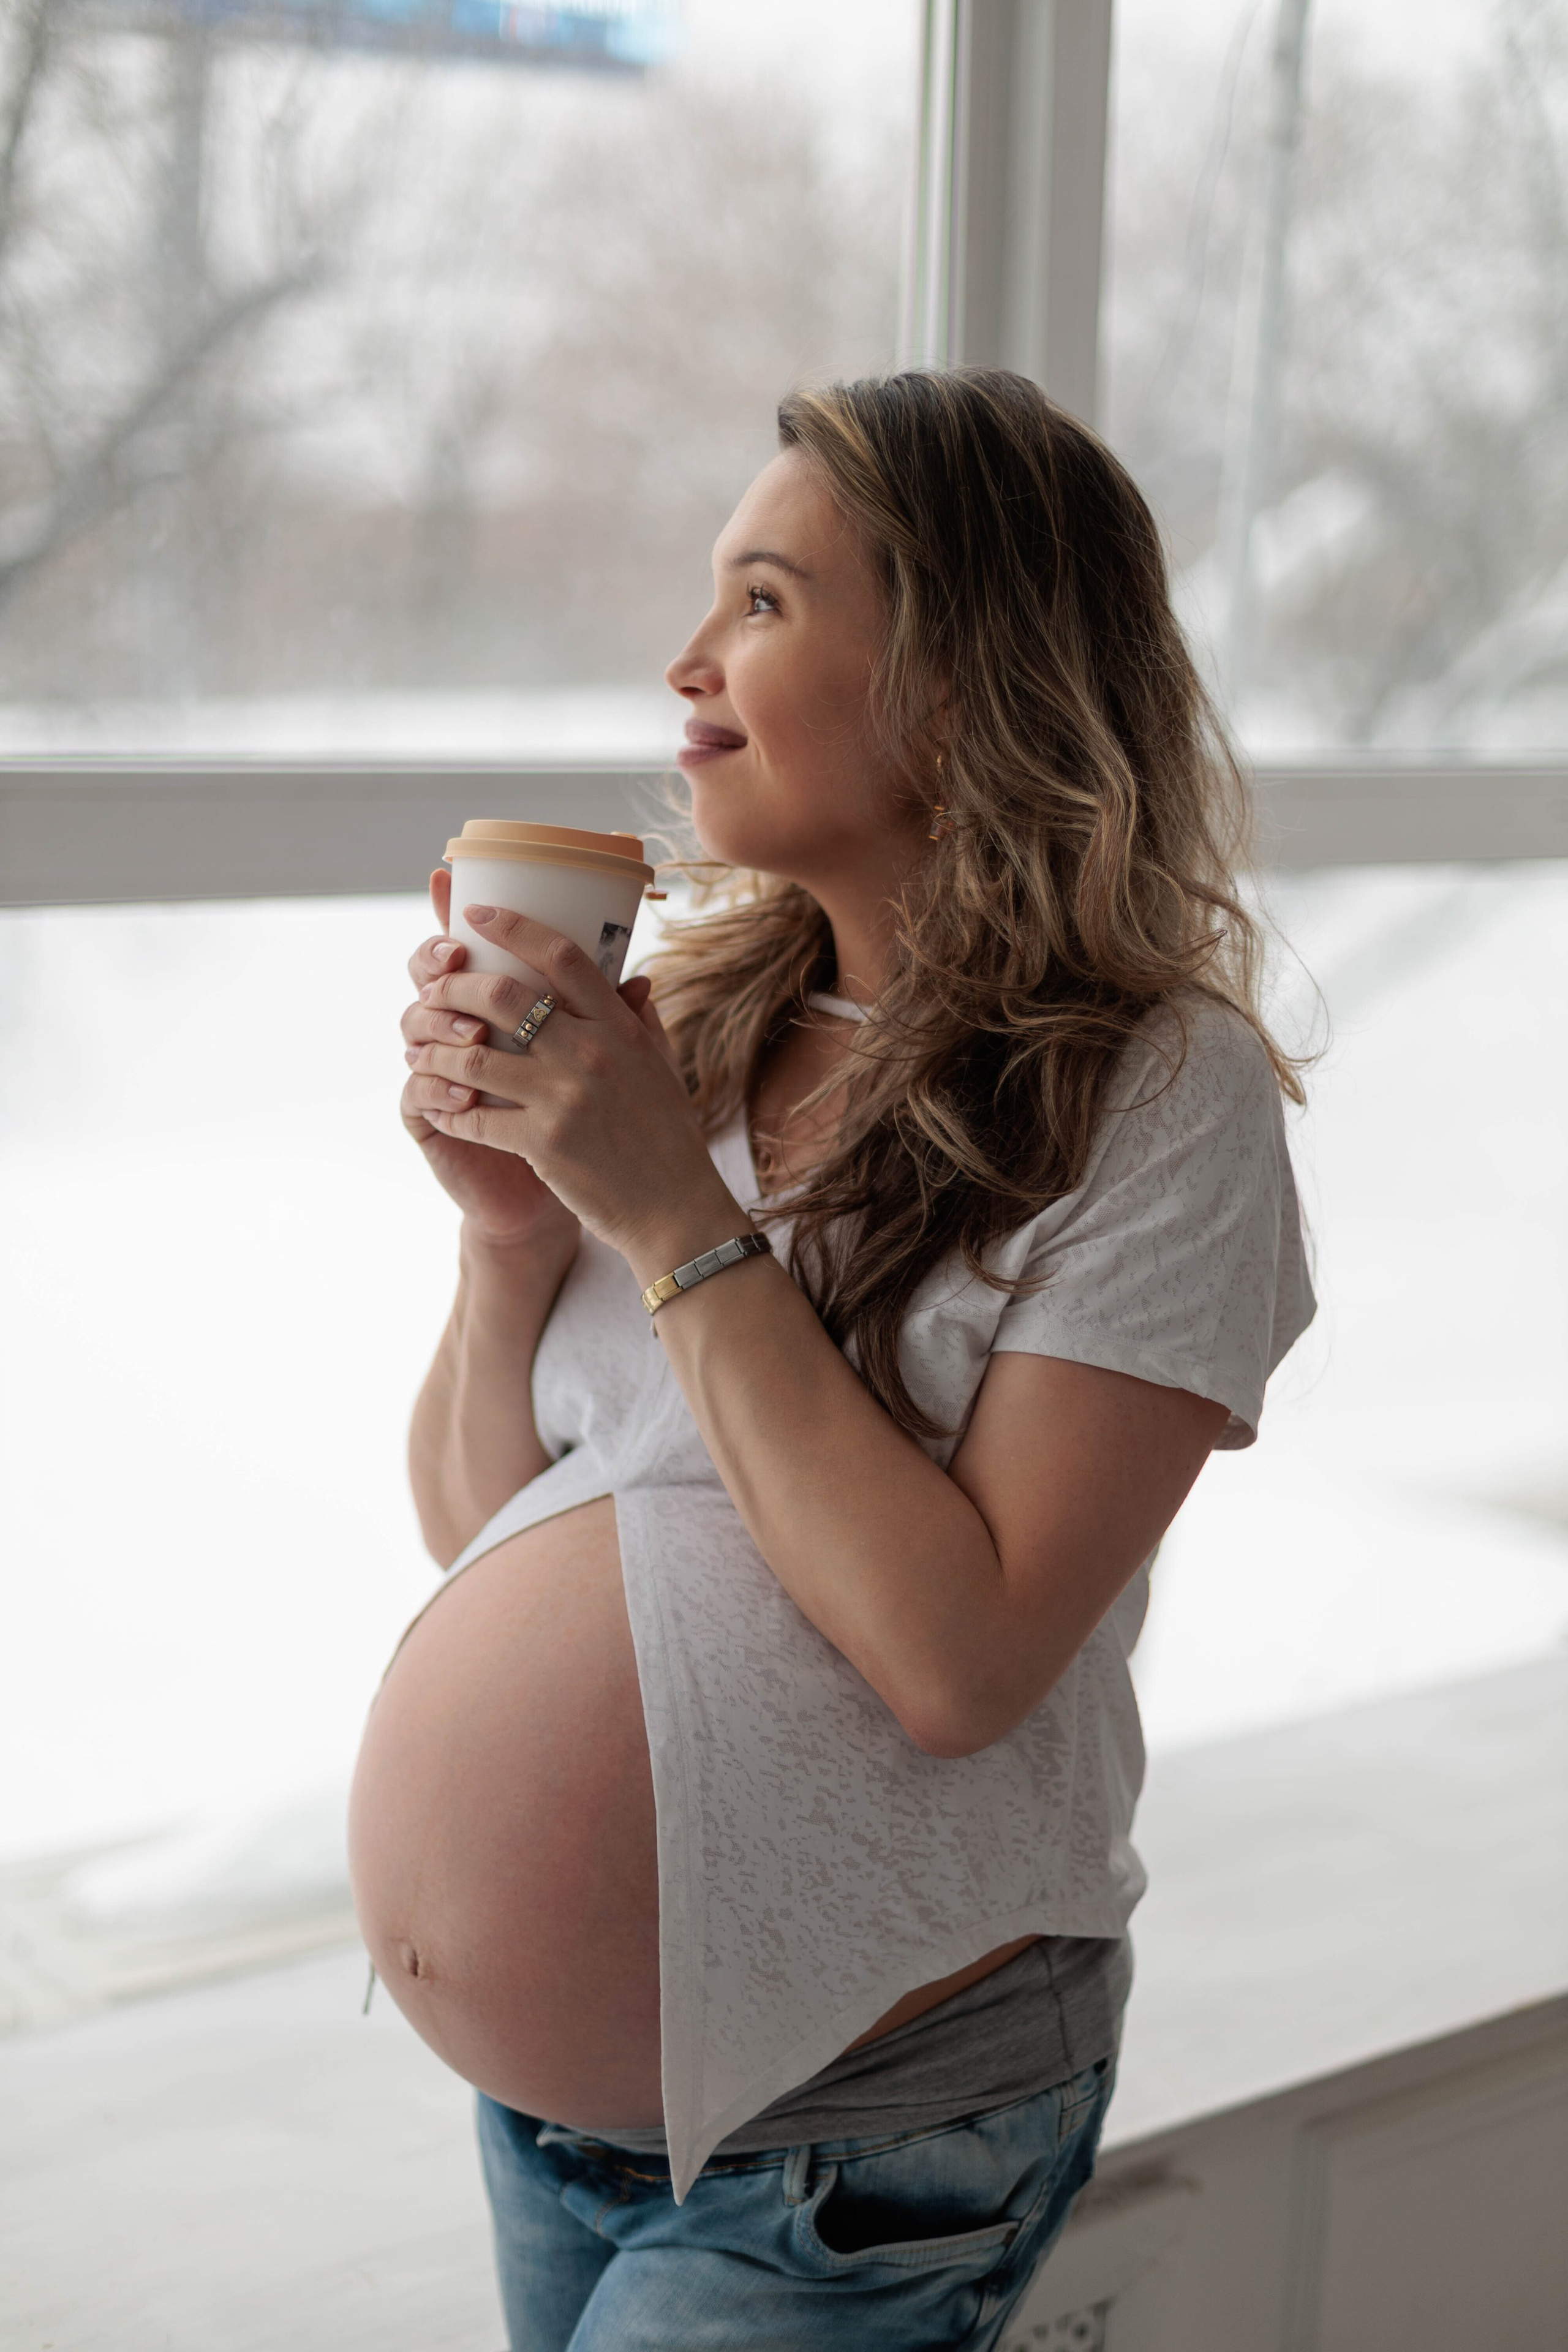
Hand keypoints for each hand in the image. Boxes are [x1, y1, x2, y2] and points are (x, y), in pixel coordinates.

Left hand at [408, 898, 745, 1279]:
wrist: (675, 1211)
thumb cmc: (668, 1138)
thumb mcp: (662, 1069)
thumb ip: (641, 1020)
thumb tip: (634, 978)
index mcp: (618, 1027)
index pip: (561, 955)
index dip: (512, 926)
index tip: (475, 914)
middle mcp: (591, 1052)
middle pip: (504, 994)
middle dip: (455, 985)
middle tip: (433, 991)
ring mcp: (564, 1098)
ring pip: (474, 1054)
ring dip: (436, 1049)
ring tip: (420, 1049)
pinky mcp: (542, 1143)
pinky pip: (474, 1115)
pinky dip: (447, 1107)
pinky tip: (437, 1104)